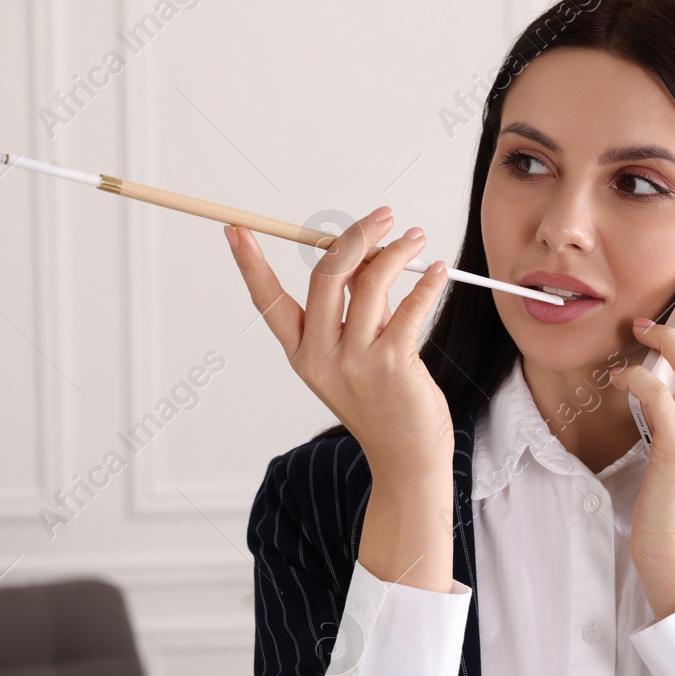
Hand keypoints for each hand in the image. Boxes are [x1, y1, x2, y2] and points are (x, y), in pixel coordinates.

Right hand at [226, 206, 454, 481]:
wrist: (407, 458)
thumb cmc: (384, 406)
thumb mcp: (356, 357)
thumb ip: (357, 310)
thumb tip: (368, 256)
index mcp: (302, 354)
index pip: (268, 301)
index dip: (250, 264)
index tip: (236, 230)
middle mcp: (321, 357)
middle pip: (326, 276)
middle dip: (354, 235)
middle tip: (382, 216)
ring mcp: (355, 361)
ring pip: (370, 282)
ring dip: (395, 251)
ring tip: (415, 238)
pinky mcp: (392, 364)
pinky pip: (410, 307)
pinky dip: (428, 283)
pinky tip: (438, 271)